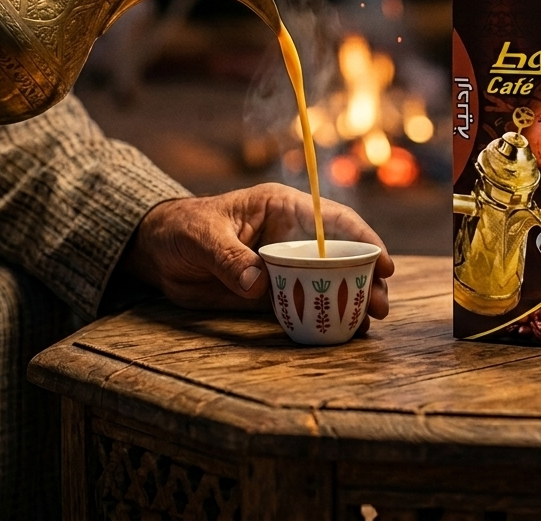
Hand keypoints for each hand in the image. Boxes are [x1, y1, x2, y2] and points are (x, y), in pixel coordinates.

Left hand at [123, 183, 394, 332]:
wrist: (158, 251)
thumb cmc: (182, 228)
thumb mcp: (202, 237)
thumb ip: (229, 259)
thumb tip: (258, 285)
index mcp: (281, 209)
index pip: (331, 221)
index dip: (361, 239)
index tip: (383, 263)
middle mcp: (290, 235)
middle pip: (338, 254)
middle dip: (365, 277)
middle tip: (382, 305)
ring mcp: (283, 264)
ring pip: (326, 280)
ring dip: (350, 299)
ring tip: (369, 322)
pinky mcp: (270, 291)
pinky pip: (303, 302)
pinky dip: (322, 315)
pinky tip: (341, 331)